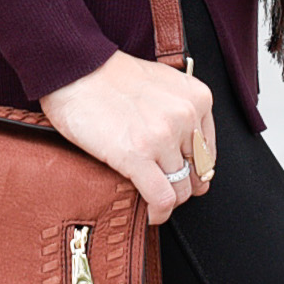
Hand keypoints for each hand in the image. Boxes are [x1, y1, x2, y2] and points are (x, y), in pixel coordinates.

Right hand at [39, 51, 215, 224]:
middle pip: (197, 173)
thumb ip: (180, 113)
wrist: (75, 69)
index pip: (208, 152)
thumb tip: (190, 155)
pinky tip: (150, 214)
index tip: (181, 176)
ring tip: (152, 200)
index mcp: (197, 98)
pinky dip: (159, 213)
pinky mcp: (137, 155)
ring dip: (167, 200)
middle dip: (183, 186)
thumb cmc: (110, 76)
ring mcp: (162, 137)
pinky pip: (162, 198)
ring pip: (181, 189)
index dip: (194, 170)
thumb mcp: (162, 84)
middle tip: (165, 188)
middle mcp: (185, 116)